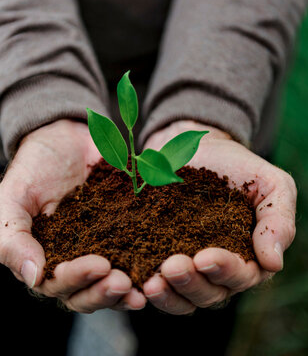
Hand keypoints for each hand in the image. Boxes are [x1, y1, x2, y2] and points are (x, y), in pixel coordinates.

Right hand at [0, 119, 145, 311]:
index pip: (59, 284)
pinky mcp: (132, 238)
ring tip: (146, 287)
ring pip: (116, 285)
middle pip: (90, 294)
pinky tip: (165, 266)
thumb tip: (34, 277)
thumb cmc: (35, 169)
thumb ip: (12, 238)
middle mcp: (77, 264)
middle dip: (106, 292)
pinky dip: (152, 266)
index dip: (78, 280)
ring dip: (130, 291)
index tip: (100, 265)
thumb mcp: (13, 197)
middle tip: (125, 282)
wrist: (71, 141)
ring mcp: (107, 253)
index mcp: (47, 262)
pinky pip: (142, 257)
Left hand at [142, 120, 296, 314]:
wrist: (199, 149)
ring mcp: (192, 272)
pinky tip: (137, 281)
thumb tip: (274, 263)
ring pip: (184, 299)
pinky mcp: (163, 263)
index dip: (225, 269)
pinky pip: (160, 289)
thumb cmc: (241, 168)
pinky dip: (150, 290)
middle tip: (171, 266)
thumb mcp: (272, 185)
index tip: (204, 256)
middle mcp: (222, 272)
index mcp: (252, 257)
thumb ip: (279, 221)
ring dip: (169, 294)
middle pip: (211, 293)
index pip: (243, 275)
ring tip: (152, 282)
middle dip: (192, 283)